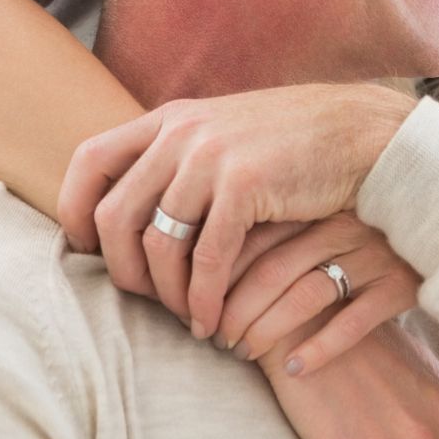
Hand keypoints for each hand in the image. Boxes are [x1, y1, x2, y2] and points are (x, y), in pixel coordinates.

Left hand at [57, 83, 416, 335]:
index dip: (75, 210)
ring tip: (185, 318)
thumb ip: (181, 156)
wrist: (363, 132)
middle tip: (144, 302)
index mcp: (171, 118)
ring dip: (166, 294)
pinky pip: (207, 258)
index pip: (90, 161)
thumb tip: (132, 200)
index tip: (85, 251)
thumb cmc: (297, 143)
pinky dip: (204, 298)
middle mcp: (182, 132)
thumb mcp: (226, 131)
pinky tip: (212, 320)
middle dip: (122, 270)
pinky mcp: (246, 186)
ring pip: (158, 243)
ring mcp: (212, 157)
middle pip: (114, 214)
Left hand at [217, 213, 420, 373]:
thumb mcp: (321, 219)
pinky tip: (294, 370)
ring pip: (307, 296)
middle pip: (273, 271)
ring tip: (243, 354)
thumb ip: (277, 233)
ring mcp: (373, 256)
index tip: (196, 305)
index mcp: (315, 208)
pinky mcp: (400, 287)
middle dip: (235, 310)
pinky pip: (354, 322)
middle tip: (214, 339)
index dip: (219, 276)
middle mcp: (342, 227)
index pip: (252, 239)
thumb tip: (204, 265)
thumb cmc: (363, 234)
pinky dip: (320, 348)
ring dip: (267, 331)